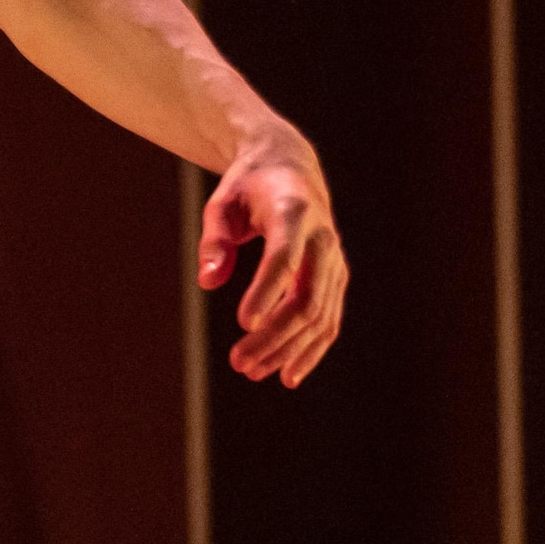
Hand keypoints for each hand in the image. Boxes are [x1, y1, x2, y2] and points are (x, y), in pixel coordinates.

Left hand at [203, 140, 345, 384]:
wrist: (290, 169)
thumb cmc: (247, 187)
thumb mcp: (221, 203)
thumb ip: (214, 240)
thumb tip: (208, 282)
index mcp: (294, 213)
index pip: (284, 259)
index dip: (266, 292)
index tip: (244, 324)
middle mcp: (323, 239)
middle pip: (306, 298)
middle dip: (275, 335)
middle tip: (239, 362)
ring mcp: (334, 261)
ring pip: (320, 316)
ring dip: (288, 349)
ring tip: (252, 371)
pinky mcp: (336, 278)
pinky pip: (329, 320)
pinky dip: (311, 349)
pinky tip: (289, 374)